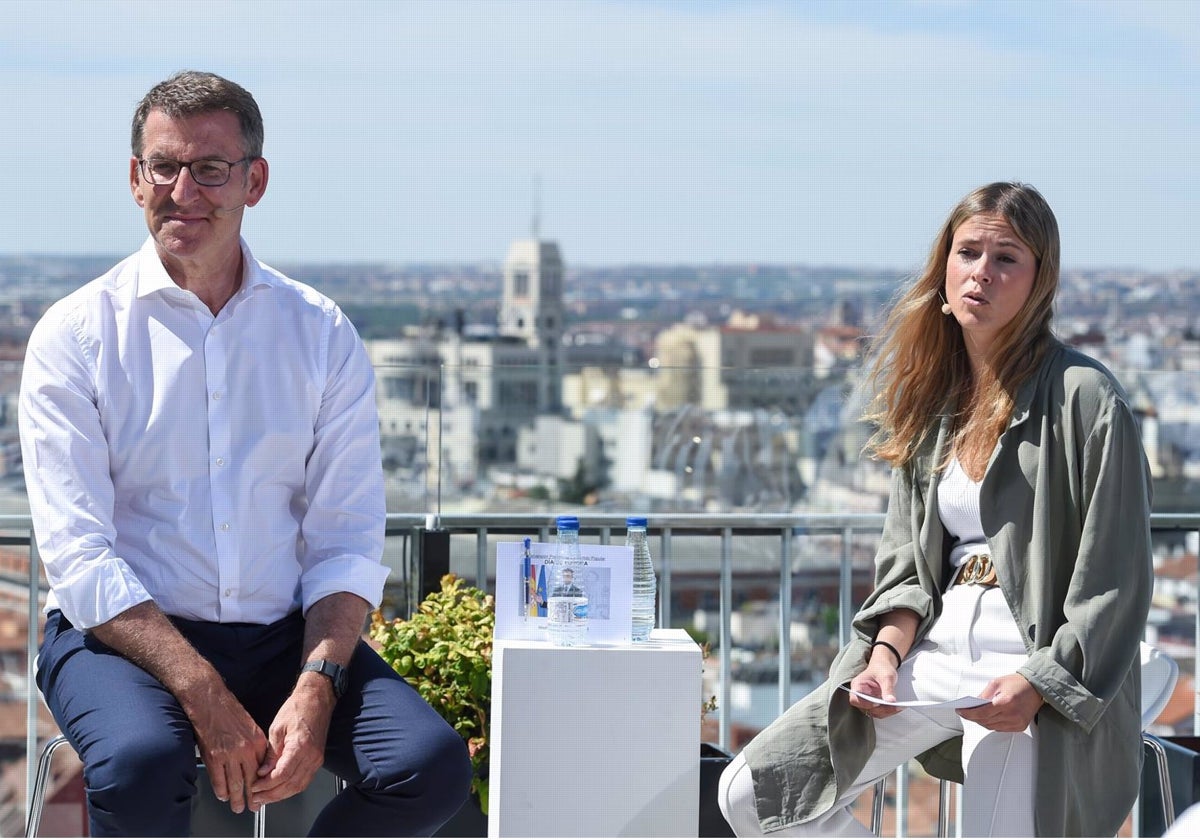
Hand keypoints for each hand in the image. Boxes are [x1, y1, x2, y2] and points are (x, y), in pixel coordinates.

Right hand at [189, 685, 270, 814]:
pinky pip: (218, 779)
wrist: (209, 701)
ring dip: (236, 798)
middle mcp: (245, 749)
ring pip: (234, 783)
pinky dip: (221, 790)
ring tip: (238, 807)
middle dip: (253, 796)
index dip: (265, 783)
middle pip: (251, 779)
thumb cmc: (229, 711)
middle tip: (254, 807)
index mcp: (257, 741)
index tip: (266, 791)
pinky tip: (223, 796)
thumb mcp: (251, 726)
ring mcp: (228, 754)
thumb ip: (256, 745)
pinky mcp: (213, 757)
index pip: (264, 768)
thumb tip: (260, 761)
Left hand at [249, 679, 334, 808]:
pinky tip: (280, 790)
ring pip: (299, 786)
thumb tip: (262, 773)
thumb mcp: (277, 729)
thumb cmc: (298, 707)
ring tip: (265, 797)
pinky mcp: (317, 759)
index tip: (254, 788)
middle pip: (290, 785)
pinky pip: (304, 780)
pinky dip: (291, 788)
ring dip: (281, 795)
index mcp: (300, 746)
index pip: (281, 775)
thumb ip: (270, 754)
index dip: (266, 785)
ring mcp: (317, 759)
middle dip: (271, 795)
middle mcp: (312, 756)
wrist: (317, 698)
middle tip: (256, 798)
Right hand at [848, 660, 903, 719]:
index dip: (865, 703)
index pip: (855, 698)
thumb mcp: (886, 676)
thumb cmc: (881, 668)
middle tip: (894, 706)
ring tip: (898, 707)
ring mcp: (867, 701)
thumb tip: (890, 701)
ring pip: (873, 712)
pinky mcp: (875, 704)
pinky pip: (880, 712)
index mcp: (858, 685)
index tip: (877, 703)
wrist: (884, 666)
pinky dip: (889, 711)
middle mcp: (860, 695)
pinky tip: (897, 707)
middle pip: (866, 708)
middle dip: (880, 709)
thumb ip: (888, 688)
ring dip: (886, 712)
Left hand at [958, 673, 1043, 731]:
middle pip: (985, 721)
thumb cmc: (1017, 683)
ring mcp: (1017, 722)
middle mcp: (1012, 715)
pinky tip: (988, 717)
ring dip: (981, 721)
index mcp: (1005, 702)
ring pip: (992, 726)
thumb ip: (983, 695)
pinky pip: (1000, 729)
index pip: (981, 713)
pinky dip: (992, 724)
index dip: (968, 713)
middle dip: (973, 717)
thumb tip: (972, 705)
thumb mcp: (996, 683)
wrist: (1036, 688)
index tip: (960, 711)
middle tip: (965, 712)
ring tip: (974, 715)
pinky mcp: (1020, 726)